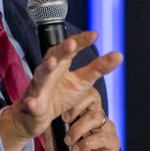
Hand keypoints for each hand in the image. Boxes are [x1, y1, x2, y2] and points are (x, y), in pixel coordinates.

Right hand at [0, 30, 121, 150]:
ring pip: (40, 76)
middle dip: (62, 50)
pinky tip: (31, 103)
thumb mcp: (83, 81)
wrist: (38, 116)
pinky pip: (31, 104)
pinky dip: (30, 103)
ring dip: (45, 69)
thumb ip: (99, 68)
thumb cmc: (61, 94)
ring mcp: (39, 87)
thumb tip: (119, 55)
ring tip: (52, 63)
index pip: (71, 48)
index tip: (94, 34)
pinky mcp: (32, 104)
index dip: (81, 41)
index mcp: (62, 64)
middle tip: (72, 44)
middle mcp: (49, 71)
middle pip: (54, 56)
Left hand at [53, 87, 123, 150]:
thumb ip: (50, 124)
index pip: (85, 93)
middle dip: (77, 108)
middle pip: (94, 99)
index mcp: (84, 113)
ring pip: (96, 117)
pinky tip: (78, 150)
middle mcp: (97, 117)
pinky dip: (87, 142)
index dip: (74, 97)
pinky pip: (103, 136)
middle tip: (65, 120)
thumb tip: (38, 108)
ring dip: (79, 129)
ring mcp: (107, 129)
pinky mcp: (113, 143)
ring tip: (68, 141)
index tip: (61, 111)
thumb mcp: (53, 139)